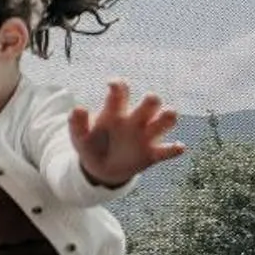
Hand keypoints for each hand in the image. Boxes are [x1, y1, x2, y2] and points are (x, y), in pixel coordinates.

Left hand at [69, 79, 184, 187]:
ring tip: (166, 117)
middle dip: (151, 100)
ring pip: (166, 120)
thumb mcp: (79, 136)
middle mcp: (134, 120)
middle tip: (148, 102)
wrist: (101, 169)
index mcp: (115, 112)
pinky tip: (178, 147)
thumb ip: (77, 123)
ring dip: (168, 117)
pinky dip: (176, 149)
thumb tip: (78, 108)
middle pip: (151, 102)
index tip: (113, 85)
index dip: (119, 85)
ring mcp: (145, 136)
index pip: (121, 91)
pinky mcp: (152, 154)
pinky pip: (168, 151)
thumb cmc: (92, 145)